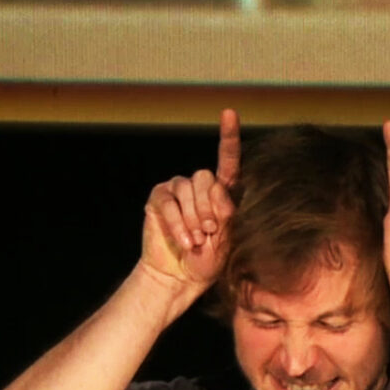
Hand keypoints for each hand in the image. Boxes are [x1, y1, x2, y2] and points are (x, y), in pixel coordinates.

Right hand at [140, 109, 239, 289]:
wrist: (181, 276)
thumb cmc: (209, 259)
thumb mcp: (228, 239)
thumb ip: (227, 213)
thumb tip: (219, 189)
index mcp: (222, 192)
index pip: (228, 162)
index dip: (228, 137)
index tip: (230, 113)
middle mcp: (200, 186)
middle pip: (206, 179)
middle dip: (209, 208)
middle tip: (209, 233)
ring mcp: (178, 190)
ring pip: (188, 189)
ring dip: (193, 219)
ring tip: (196, 240)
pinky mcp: (159, 198)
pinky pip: (168, 201)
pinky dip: (177, 223)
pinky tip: (184, 240)